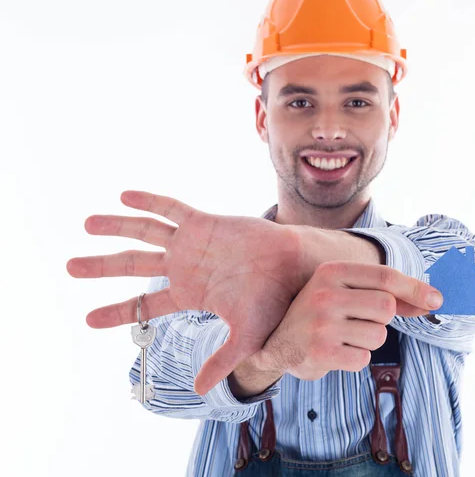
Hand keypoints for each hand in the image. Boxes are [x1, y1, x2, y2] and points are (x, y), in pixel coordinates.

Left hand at [66, 190, 305, 393]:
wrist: (291, 267)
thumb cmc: (271, 302)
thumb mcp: (245, 337)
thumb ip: (221, 360)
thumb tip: (197, 390)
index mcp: (188, 295)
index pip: (144, 306)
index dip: (116, 311)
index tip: (88, 320)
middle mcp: (183, 268)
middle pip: (133, 265)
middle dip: (101, 267)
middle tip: (70, 268)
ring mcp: (192, 244)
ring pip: (145, 233)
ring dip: (117, 227)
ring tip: (87, 224)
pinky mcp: (204, 223)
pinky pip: (172, 209)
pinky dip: (149, 202)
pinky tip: (124, 195)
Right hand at [255, 260, 441, 380]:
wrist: (276, 344)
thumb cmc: (319, 314)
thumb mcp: (345, 293)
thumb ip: (385, 294)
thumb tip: (431, 301)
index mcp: (331, 271)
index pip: (384, 276)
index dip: (415, 288)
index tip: (438, 299)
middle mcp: (325, 293)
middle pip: (386, 307)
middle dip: (381, 319)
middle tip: (359, 321)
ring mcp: (322, 323)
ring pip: (378, 335)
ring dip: (368, 341)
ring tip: (343, 337)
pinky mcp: (322, 352)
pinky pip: (364, 358)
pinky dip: (355, 358)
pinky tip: (335, 352)